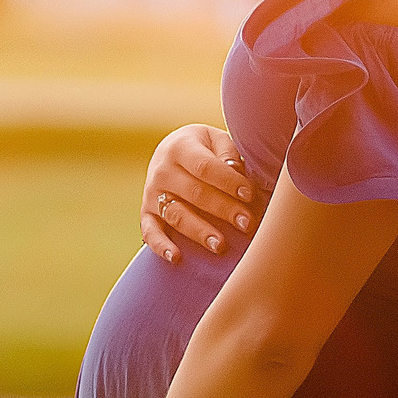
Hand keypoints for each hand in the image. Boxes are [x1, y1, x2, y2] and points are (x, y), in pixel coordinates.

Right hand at [140, 123, 268, 265]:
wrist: (170, 150)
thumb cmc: (203, 148)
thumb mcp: (215, 140)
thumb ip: (228, 153)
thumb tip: (238, 173)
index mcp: (180, 147)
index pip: (205, 167)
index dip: (228, 181)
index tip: (249, 194)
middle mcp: (162, 170)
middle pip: (195, 193)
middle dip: (223, 210)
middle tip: (247, 223)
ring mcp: (152, 193)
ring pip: (177, 215)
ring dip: (199, 231)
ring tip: (221, 246)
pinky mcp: (147, 213)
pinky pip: (150, 231)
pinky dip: (160, 245)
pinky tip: (175, 257)